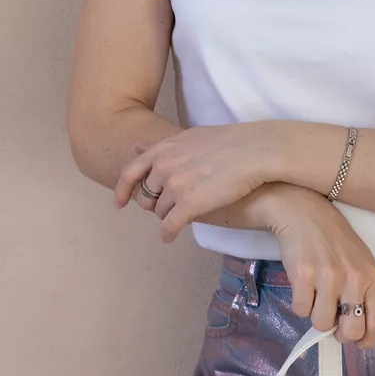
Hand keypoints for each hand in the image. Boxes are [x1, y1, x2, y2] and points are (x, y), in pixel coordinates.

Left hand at [113, 121, 281, 240]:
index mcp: (161, 150)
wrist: (253, 152)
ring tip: (179, 220)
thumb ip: (162, 147)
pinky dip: (168, 233)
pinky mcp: (190, 205)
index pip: (129, 172)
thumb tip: (140, 147)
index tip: (119, 203)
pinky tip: (169, 238)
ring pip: (160, 211)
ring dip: (167, 218)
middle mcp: (163, 168)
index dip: (122, 190)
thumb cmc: (228, 143)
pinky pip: (171, 225)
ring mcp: (175, 187)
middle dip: (153, 205)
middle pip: (146, 196)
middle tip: (165, 211)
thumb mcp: (188, 138)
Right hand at [257, 185, 374, 348]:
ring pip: (322, 324)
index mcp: (372, 277)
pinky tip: (303, 286)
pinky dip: (299, 304)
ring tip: (316, 296)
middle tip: (334, 323)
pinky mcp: (303, 276)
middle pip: (351, 331)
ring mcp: (328, 277)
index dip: (368, 340)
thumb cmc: (334, 241)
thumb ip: (366, 293)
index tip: (359, 343)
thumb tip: (363, 328)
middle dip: (340, 334)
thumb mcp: (361, 264)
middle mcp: (354, 279)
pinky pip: (300, 310)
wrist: (303, 213)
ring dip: (316, 316)